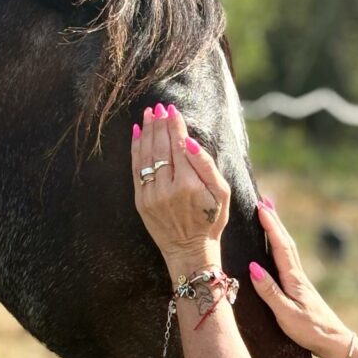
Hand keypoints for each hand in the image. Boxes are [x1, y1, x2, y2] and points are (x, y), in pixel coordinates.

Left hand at [132, 103, 228, 271]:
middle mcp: (168, 188)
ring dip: (147, 132)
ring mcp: (151, 195)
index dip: (175, 125)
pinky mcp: (141, 201)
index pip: (179, 146)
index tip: (172, 109)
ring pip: (146, 156)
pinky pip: (136, 169)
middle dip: (159, 124)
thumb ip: (207, 166)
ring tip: (148, 115)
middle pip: (161, 147)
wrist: (190, 250)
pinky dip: (136, 149)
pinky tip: (137, 133)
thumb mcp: (221, 194)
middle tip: (158, 107)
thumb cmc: (210, 221)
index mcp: (190, 184)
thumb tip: (190, 142)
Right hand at [250, 201, 353, 357]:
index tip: (261, 207)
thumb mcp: (286, 313)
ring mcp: (301, 282)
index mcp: (294, 279)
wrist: (334, 342)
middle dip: (274, 221)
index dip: (271, 226)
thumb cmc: (310, 330)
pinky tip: (278, 248)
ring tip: (270, 217)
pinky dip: (281, 246)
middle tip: (264, 202)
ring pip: (288, 249)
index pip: (280, 247)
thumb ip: (269, 292)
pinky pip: (288, 260)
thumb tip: (253, 267)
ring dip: (278, 231)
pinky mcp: (301, 289)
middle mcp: (298, 276)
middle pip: (285, 242)